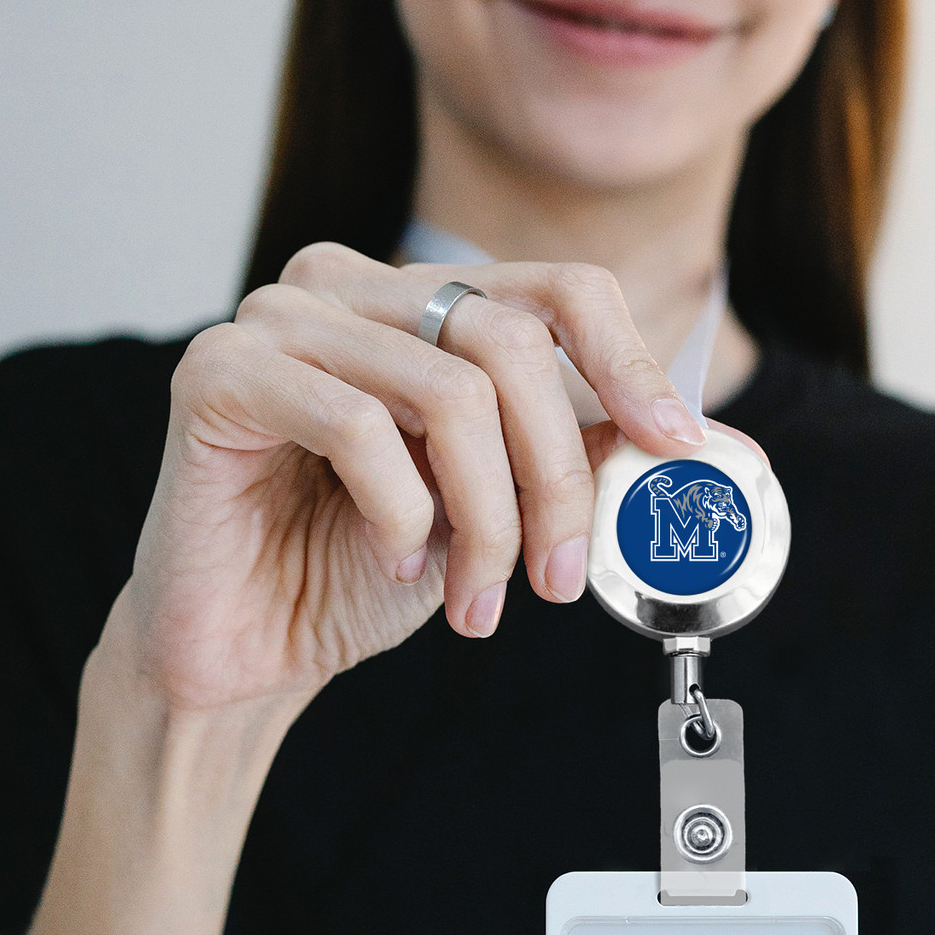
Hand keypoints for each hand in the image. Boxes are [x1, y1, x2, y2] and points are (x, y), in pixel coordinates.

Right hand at [109, 242, 708, 712]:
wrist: (252, 647)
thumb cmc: (368, 568)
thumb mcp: (501, 506)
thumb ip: (585, 458)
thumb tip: (714, 449)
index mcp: (421, 303)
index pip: (559, 290)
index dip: (629, 363)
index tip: (677, 446)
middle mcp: (351, 287)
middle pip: (510, 344)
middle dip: (556, 480)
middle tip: (559, 578)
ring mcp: (279, 318)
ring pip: (448, 393)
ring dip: (486, 520)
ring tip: (478, 597)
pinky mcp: (219, 372)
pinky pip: (357, 427)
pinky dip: (400, 515)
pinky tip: (391, 563)